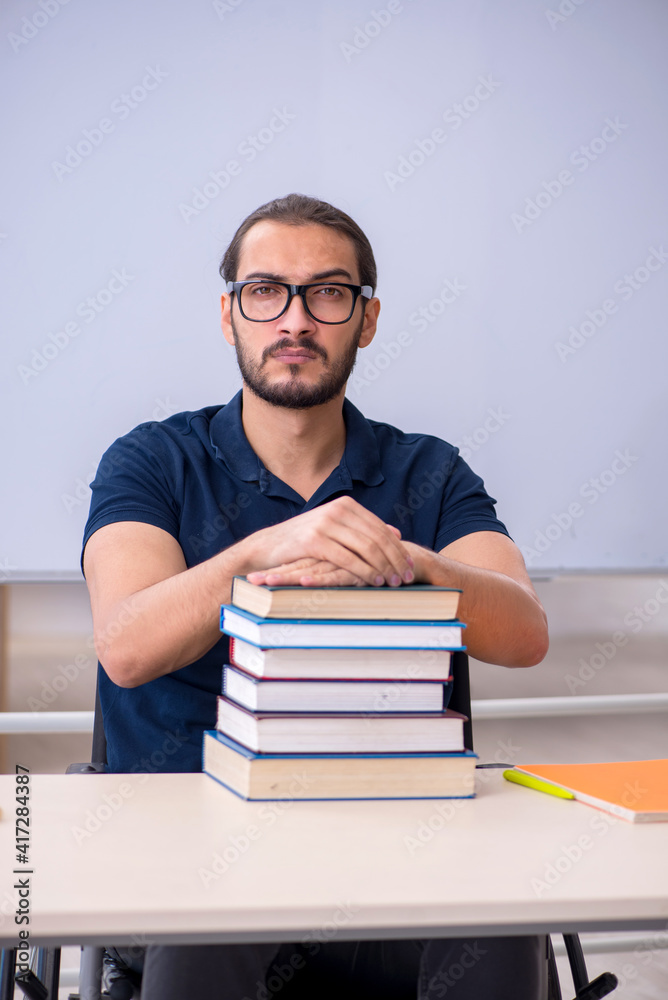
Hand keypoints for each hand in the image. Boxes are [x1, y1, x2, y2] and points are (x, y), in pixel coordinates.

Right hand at [242, 496, 413, 586]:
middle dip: (395, 559)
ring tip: (395, 583)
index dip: (398, 548)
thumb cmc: (305, 542)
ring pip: (366, 548)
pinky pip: (348, 558)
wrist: (268, 546)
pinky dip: (364, 571)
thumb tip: (396, 532)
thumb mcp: (337, 529)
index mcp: (346, 505)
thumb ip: (364, 529)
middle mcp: (338, 509)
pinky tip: (374, 581)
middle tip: (408, 577)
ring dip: (384, 567)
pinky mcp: (314, 540)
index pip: (381, 528)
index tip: (410, 565)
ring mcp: (325, 523)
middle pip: (377, 537)